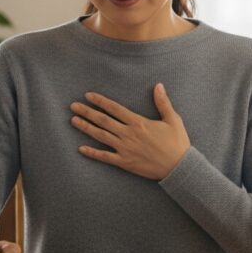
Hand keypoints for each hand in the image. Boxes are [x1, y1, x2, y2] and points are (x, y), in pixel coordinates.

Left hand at [70, 83, 190, 180]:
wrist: (179, 167)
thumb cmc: (177, 143)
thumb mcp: (173, 119)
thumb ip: (163, 102)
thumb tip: (158, 85)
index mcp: (138, 122)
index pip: (115, 108)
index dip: (100, 101)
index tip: (88, 95)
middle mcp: (128, 134)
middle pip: (103, 120)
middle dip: (87, 112)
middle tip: (73, 105)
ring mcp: (125, 149)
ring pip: (101, 136)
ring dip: (86, 128)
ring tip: (73, 120)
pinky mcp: (125, 162)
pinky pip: (105, 157)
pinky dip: (92, 153)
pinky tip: (81, 149)